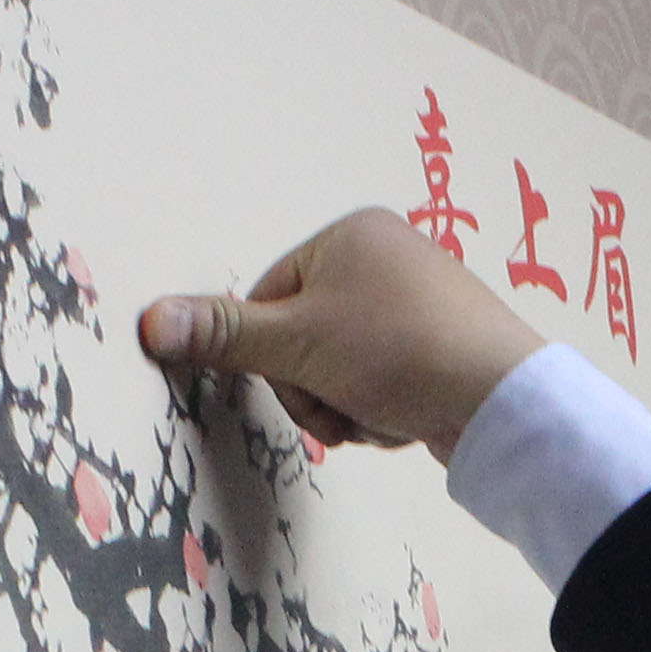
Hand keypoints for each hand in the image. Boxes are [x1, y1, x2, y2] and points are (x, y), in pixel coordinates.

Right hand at [136, 210, 543, 459]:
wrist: (501, 403)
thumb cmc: (399, 353)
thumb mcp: (298, 344)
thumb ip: (224, 335)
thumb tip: (149, 321)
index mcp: (351, 235)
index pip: (268, 298)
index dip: (272, 354)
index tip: (300, 377)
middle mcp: (386, 258)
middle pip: (301, 338)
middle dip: (314, 389)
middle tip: (342, 405)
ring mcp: (417, 304)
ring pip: (338, 370)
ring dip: (345, 407)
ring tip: (379, 412)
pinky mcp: (439, 349)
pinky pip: (379, 384)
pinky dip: (381, 410)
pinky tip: (406, 417)